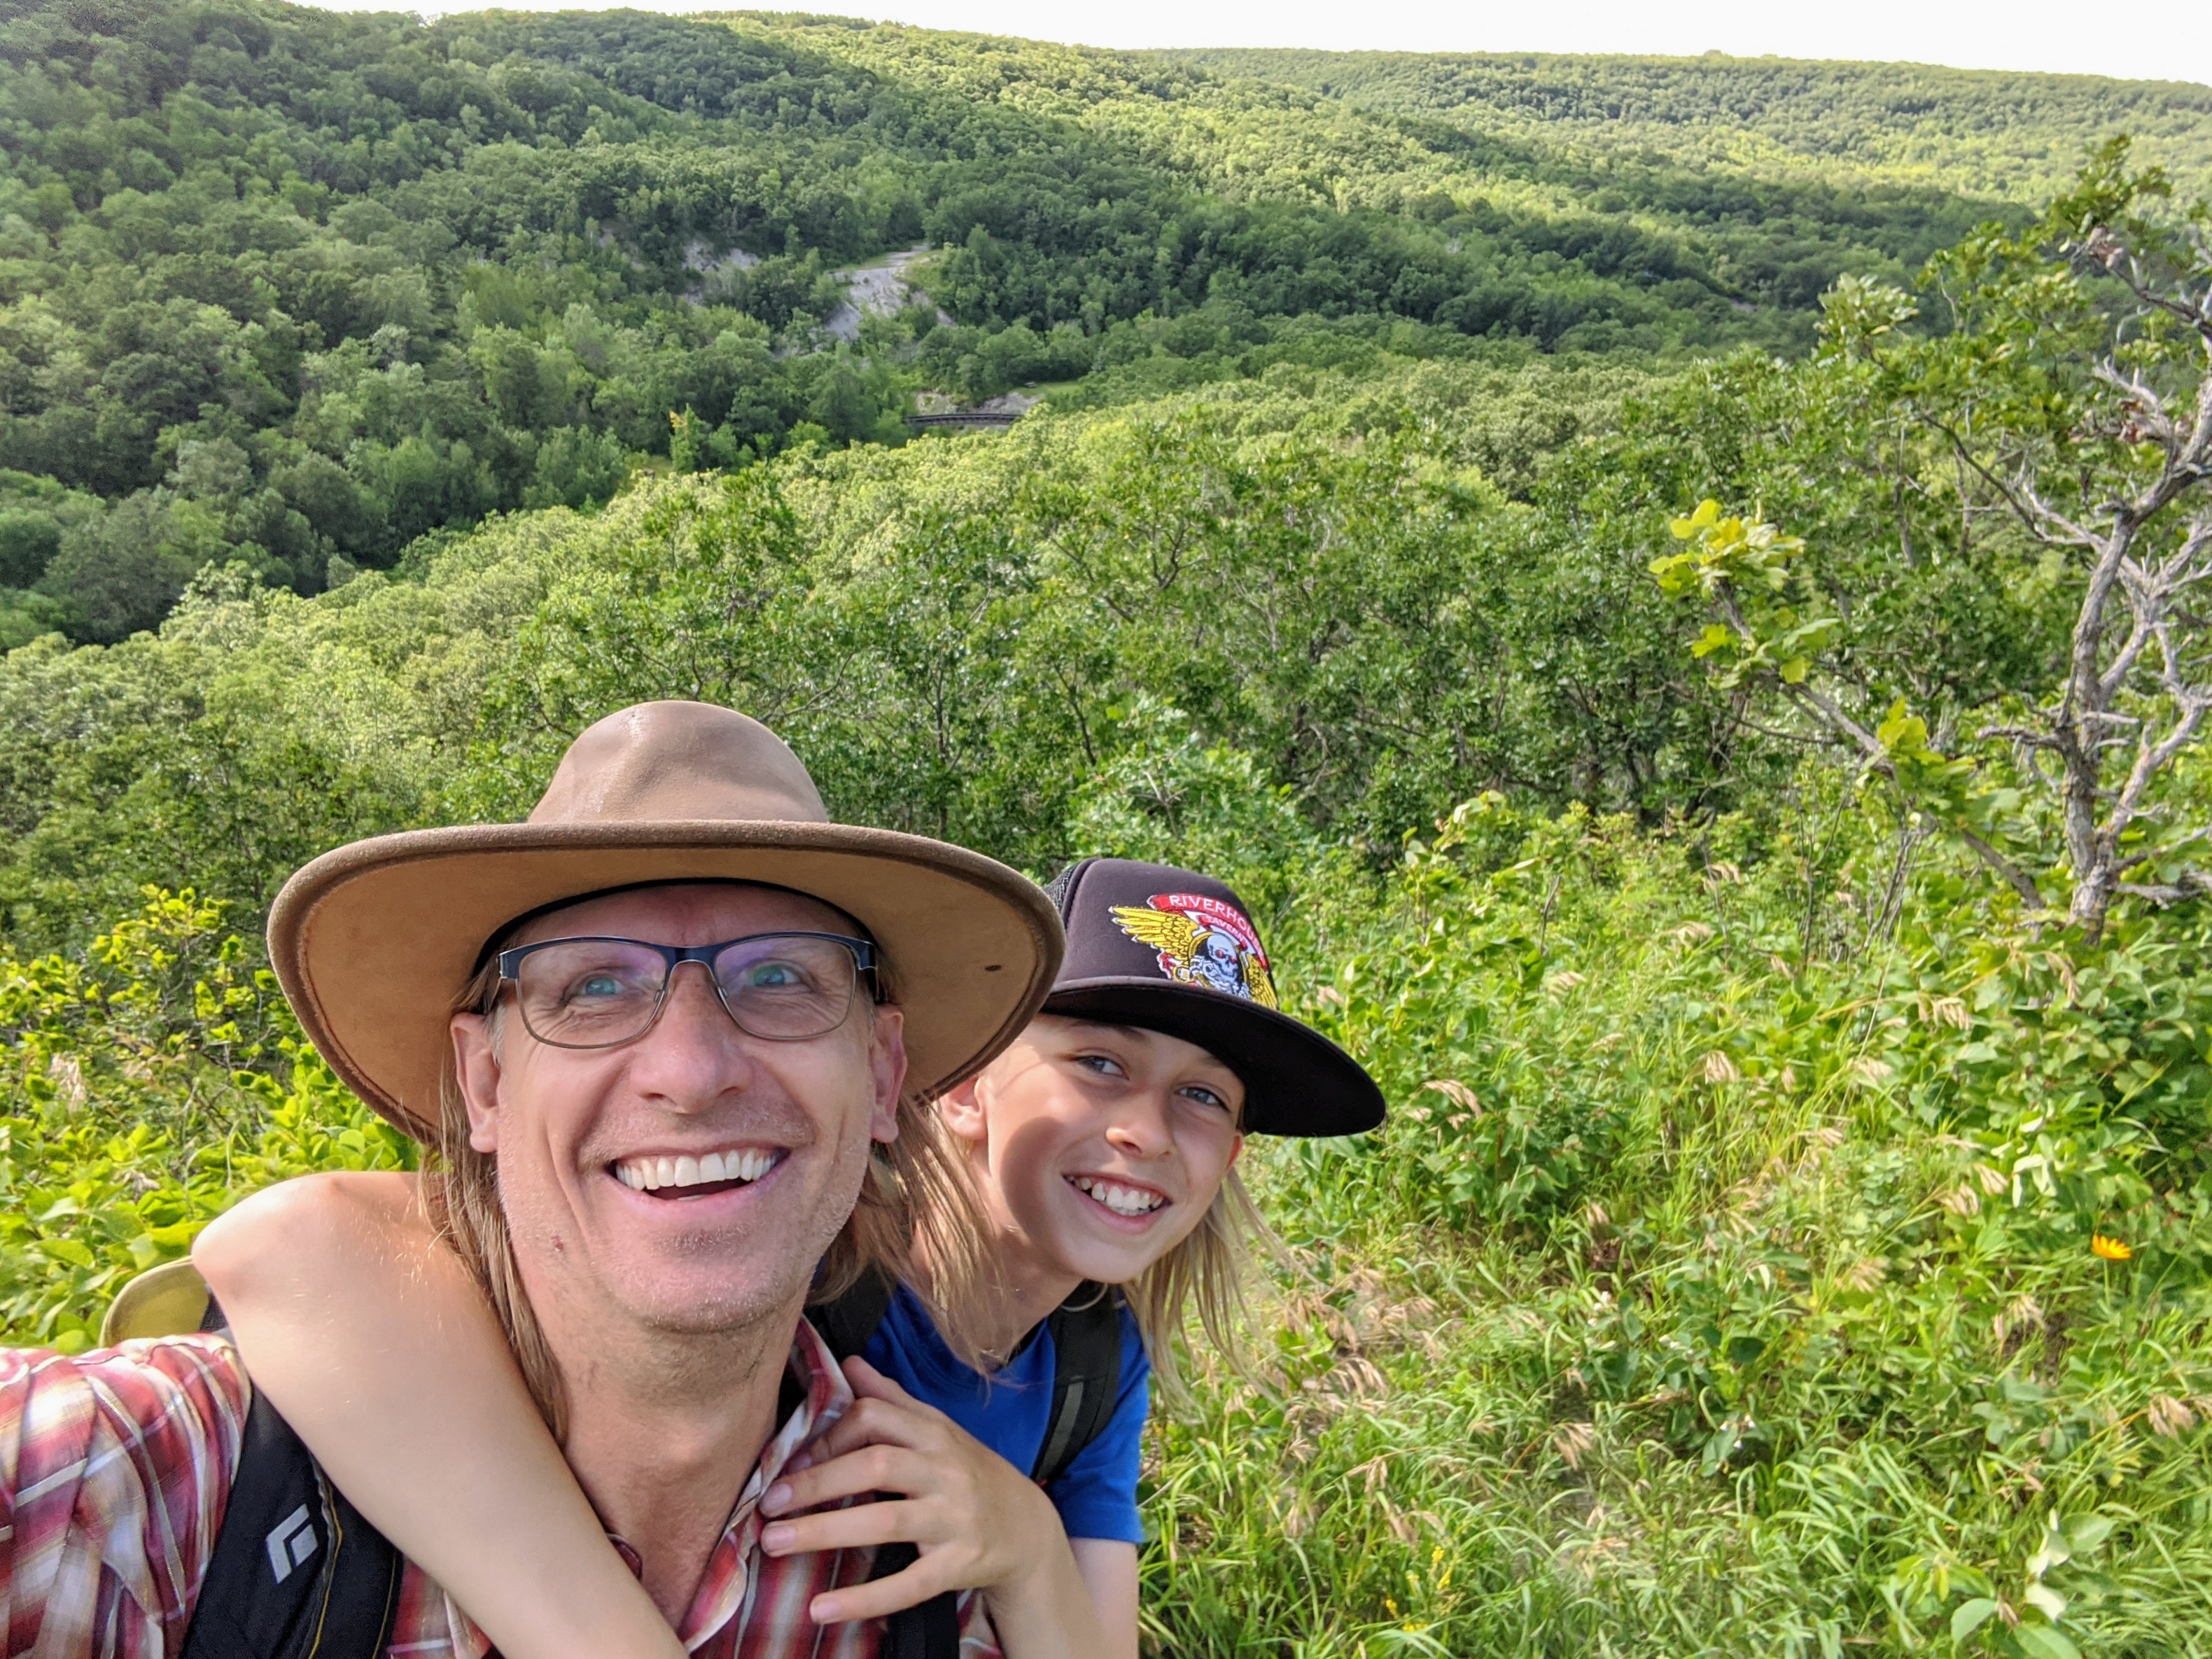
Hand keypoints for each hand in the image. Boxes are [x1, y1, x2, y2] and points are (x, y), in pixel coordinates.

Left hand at [756, 1355, 1063, 1625]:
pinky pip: (907, 1584)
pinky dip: (863, 1599)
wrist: (1027, 1528)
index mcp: (933, 1433)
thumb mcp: (937, 1430)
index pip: (874, 1417)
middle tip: (768, 1503)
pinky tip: (821, 1608)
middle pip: (875, 1465)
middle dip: (816, 1482)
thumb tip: (849, 1363)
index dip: (827, 1437)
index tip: (789, 1462)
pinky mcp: (958, 1565)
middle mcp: (945, 1471)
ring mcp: (954, 1518)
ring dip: (823, 1531)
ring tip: (773, 1543)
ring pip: (884, 1522)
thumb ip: (892, 1399)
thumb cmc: (968, 1472)